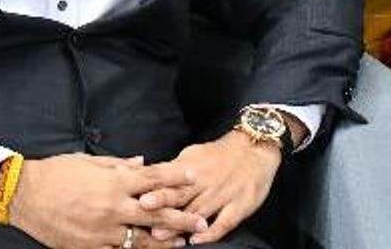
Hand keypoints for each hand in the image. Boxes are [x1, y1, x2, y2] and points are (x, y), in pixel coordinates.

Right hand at [9, 154, 208, 248]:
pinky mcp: (89, 247)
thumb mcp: (87, 161)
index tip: (193, 178)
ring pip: (141, 241)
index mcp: (113, 182)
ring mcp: (102, 230)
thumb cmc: (55, 173)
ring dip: (163, 243)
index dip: (175, 178)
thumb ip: (118, 164)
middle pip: (156, 214)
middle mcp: (112, 207)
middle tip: (200, 222)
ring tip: (181, 245)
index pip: (153, 178)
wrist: (23, 195)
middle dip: (181, 218)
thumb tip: (143, 162)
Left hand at [137, 132, 279, 244]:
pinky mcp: (240, 205)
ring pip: (198, 211)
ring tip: (160, 234)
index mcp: (191, 166)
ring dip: (178, 223)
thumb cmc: (218, 156)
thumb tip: (145, 177)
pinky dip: (210, 232)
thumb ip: (171, 169)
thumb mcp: (192, 155)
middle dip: (161, 201)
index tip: (136, 192)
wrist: (255, 150)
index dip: (153, 184)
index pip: (169, 176)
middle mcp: (206, 180)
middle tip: (143, 208)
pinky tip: (195, 240)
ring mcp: (223, 194)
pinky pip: (224, 222)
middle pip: (180, 193)